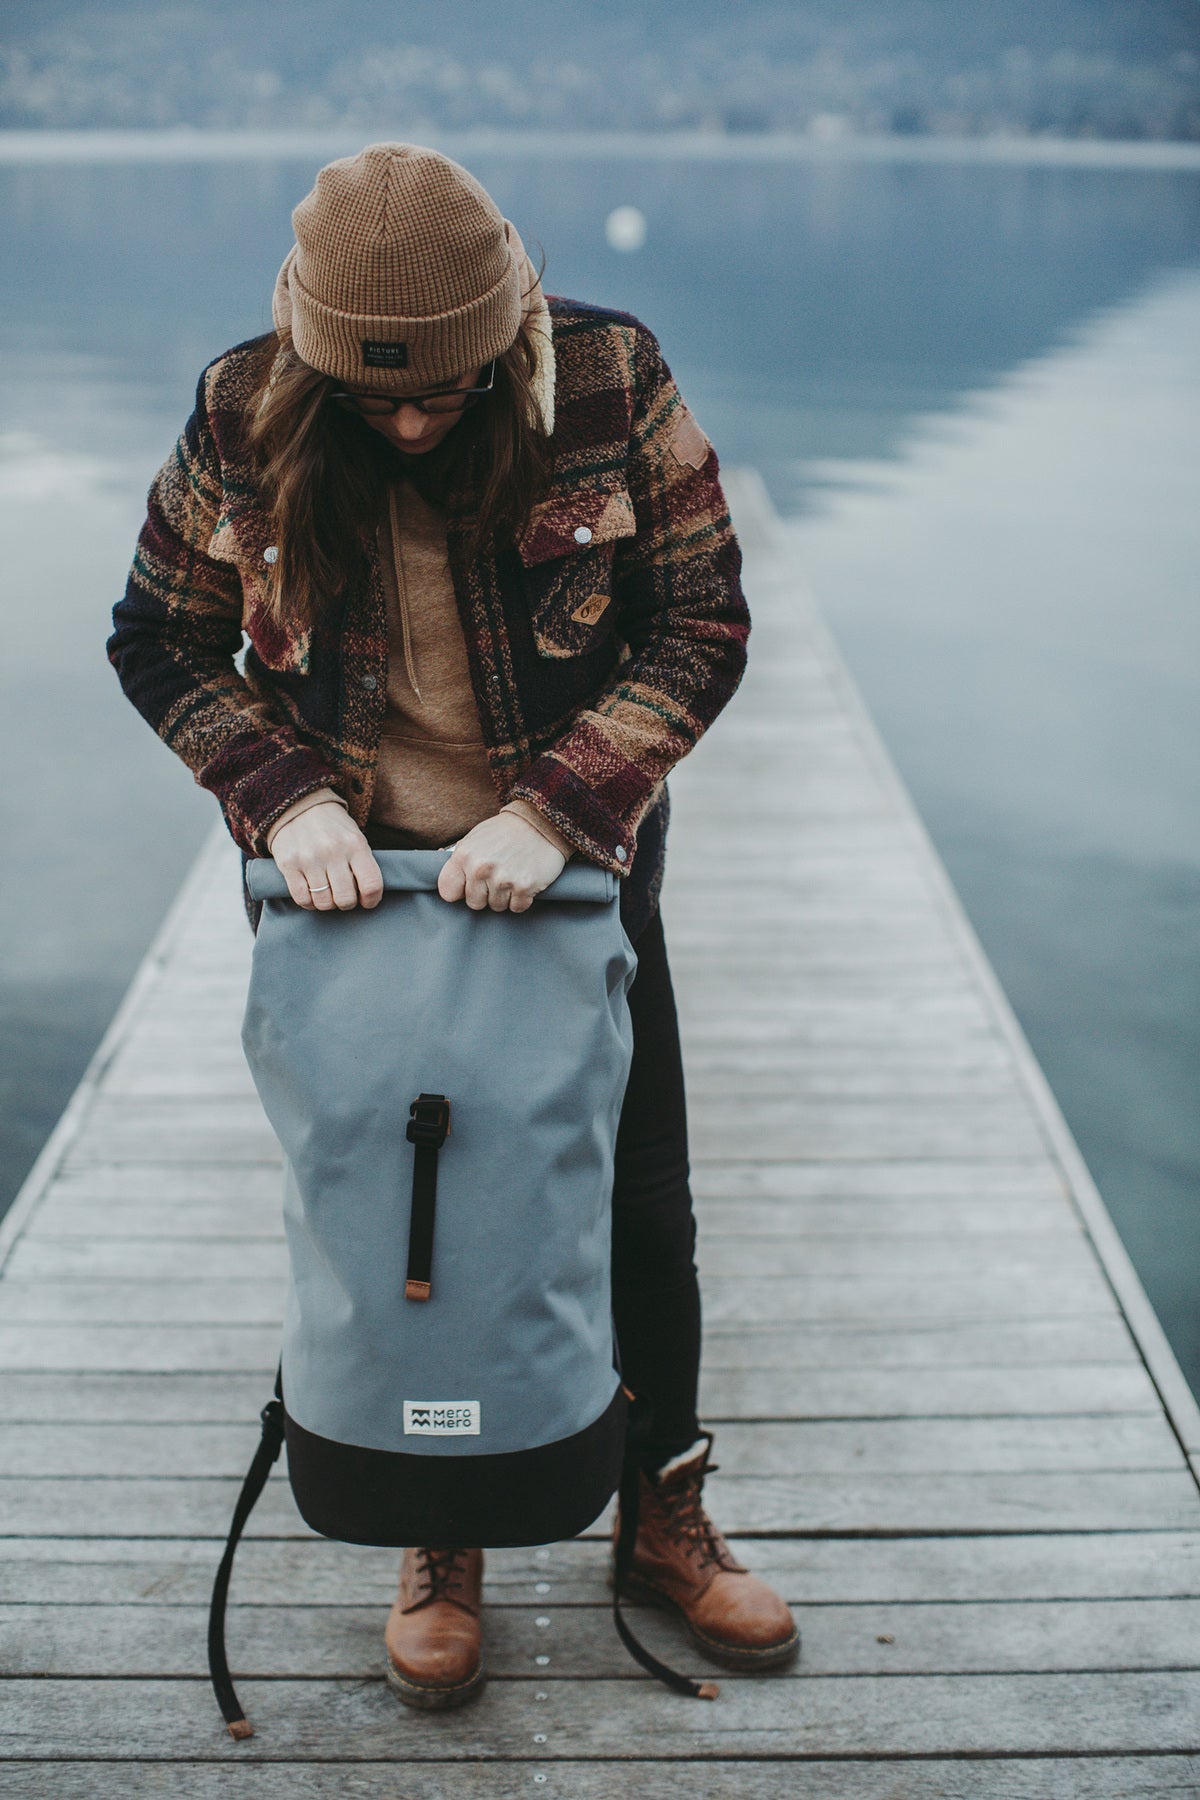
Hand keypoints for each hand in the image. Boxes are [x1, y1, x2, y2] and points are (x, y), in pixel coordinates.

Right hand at [269, 802, 384, 911]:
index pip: (371, 885)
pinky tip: (311, 893)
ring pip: (324, 902)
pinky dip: (309, 902)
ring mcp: (309, 859)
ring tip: (327, 892)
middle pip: (346, 899)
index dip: (371, 900)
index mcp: (355, 844)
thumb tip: (366, 897)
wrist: (298, 807)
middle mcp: (332, 851)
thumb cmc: (333, 828)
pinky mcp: (288, 865)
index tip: (367, 901)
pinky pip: (302, 899)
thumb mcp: (355, 838)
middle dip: (347, 903)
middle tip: (343, 895)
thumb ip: (363, 864)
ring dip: (327, 903)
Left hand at [437, 812, 565, 912]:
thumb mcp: (475, 838)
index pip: (448, 892)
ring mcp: (503, 879)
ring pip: (496, 907)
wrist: (541, 822)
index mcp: (464, 856)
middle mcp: (481, 869)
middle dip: (485, 894)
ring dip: (505, 896)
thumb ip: (460, 860)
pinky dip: (522, 899)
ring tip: (512, 875)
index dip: (459, 891)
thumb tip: (448, 882)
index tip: (468, 886)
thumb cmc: (506, 831)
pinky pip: (517, 907)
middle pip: (474, 903)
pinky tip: (524, 881)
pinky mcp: (524, 887)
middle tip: (497, 878)